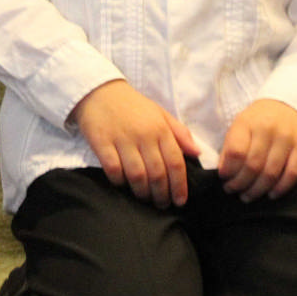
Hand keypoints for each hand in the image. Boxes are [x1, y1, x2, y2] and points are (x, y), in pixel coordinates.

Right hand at [70, 79, 199, 207]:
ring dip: (142, 192)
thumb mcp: (160, 113)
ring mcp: (122, 139)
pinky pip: (113, 168)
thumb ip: (179, 133)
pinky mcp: (101, 142)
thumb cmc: (132, 105)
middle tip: (162, 204)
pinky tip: (123, 185)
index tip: (180, 201)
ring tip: (145, 199)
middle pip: (157, 173)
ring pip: (137, 174)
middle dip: (162, 194)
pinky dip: (119, 181)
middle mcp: (143, 135)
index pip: (175, 163)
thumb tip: (197, 153)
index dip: (179, 186)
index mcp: (160, 129)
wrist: (98, 91)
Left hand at [218, 98, 296, 200]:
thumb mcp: (239, 126)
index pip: (235, 152)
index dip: (228, 170)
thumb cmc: (258, 120)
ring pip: (271, 172)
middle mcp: (267, 129)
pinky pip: (293, 173)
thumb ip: (230, 147)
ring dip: (258, 189)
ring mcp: (287, 138)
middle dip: (241, 184)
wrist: (288, 105)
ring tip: (248, 196)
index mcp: (246, 122)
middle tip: (234, 191)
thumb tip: (224, 172)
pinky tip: (271, 194)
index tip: (224, 179)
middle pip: (253, 165)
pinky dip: (281, 188)